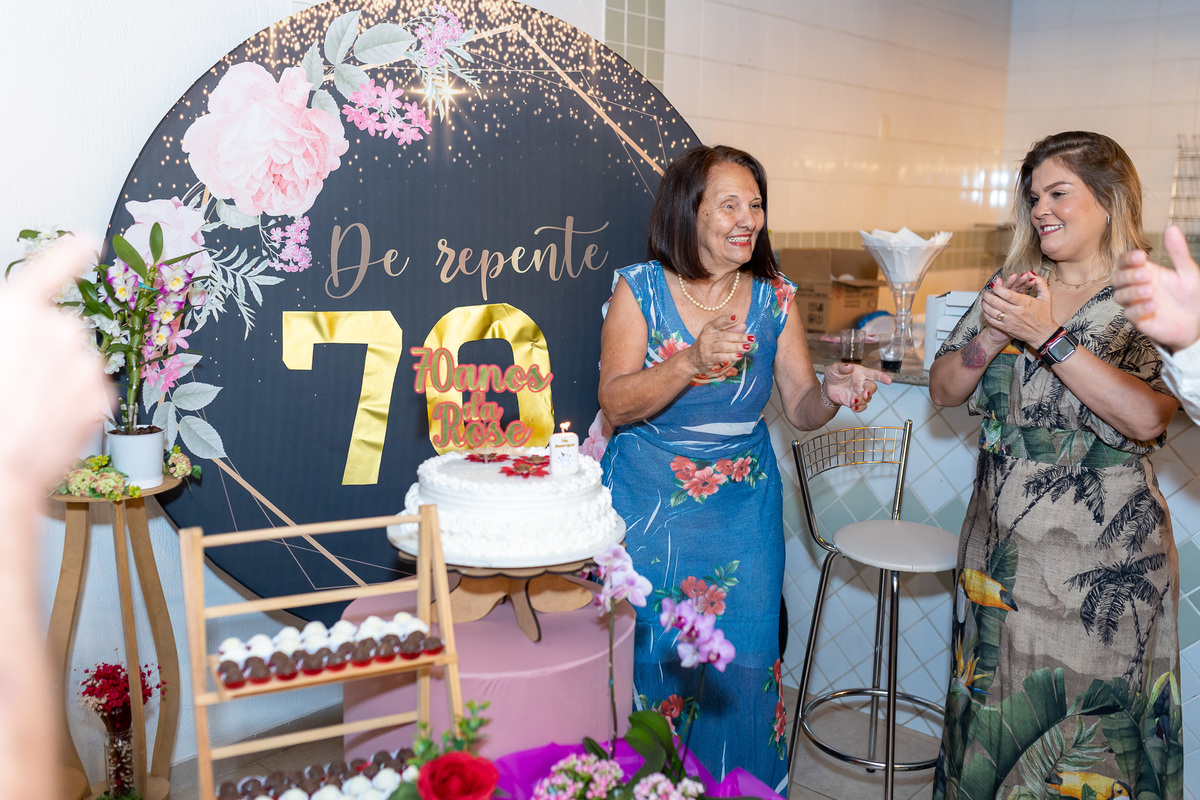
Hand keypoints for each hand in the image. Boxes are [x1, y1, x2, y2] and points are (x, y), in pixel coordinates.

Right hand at [0, 237, 112, 488]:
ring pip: (75, 361)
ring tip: (26, 408)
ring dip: (58, 377)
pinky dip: (72, 402)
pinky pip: (88, 390)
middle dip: (44, 350)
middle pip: (59, 329)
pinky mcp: (101, 395)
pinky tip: (46, 422)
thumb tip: (25, 326)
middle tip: (13, 384)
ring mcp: (85, 362)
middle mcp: (59, 328)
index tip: (89, 239)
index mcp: (18, 312)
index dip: (68, 254)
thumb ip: (14, 328)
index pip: (49, 270)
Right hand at [686, 313, 750, 371]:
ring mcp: (706, 348)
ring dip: (736, 347)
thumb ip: (730, 330)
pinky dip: (730, 356)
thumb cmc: (707, 344)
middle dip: (739, 337)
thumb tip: (744, 325)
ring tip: (748, 347)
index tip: (736, 317)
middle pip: (724, 336)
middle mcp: (706, 337)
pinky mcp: (707, 359)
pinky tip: (739, 356)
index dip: (726, 319)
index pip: (718, 322)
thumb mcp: (716, 335)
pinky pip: (720, 357)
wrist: (691, 359)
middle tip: (751, 338)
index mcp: (709, 328)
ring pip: (723, 346)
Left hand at [823, 361, 891, 411]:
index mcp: (861, 373)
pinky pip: (862, 406)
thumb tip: (849, 366)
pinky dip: (859, 408)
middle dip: (870, 392)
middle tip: (865, 395)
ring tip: (853, 401)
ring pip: (867, 398)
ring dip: (862, 401)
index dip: (882, 376)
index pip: (874, 374)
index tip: (889, 380)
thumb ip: (841, 367)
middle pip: (872, 387)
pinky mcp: (855, 402)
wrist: (828, 387)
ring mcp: (860, 393)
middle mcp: (862, 383)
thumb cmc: (834, 374)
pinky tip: (854, 408)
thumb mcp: (834, 368)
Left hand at [981, 271, 1058, 347]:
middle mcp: (1016, 312)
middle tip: (986, 291)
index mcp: (1025, 303)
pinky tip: (986, 309)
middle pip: (996, 301)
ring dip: (985, 304)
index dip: (997, 288)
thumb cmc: (1045, 315)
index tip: (994, 285)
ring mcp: (1010, 321)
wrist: (1043, 334)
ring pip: (991, 311)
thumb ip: (1040, 282)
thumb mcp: (1046, 297)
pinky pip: (992, 320)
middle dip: (988, 295)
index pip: (1006, 294)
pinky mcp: (1006, 328)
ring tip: (984, 299)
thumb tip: (1030, 273)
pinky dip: (986, 314)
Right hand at [1114, 225, 1199, 351]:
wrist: (1196, 322)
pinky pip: (1129, 314)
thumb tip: (1171, 228)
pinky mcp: (1138, 320)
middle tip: (1146, 275)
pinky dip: (1139, 309)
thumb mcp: (1188, 272)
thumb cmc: (1191, 296)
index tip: (1141, 256)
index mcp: (1145, 272)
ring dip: (1132, 292)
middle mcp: (1137, 287)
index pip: (1125, 262)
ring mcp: (1136, 304)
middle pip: (1117, 278)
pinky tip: (1153, 306)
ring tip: (1150, 291)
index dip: (1128, 258)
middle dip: (1128, 275)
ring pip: (1118, 296)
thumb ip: (1178, 252)